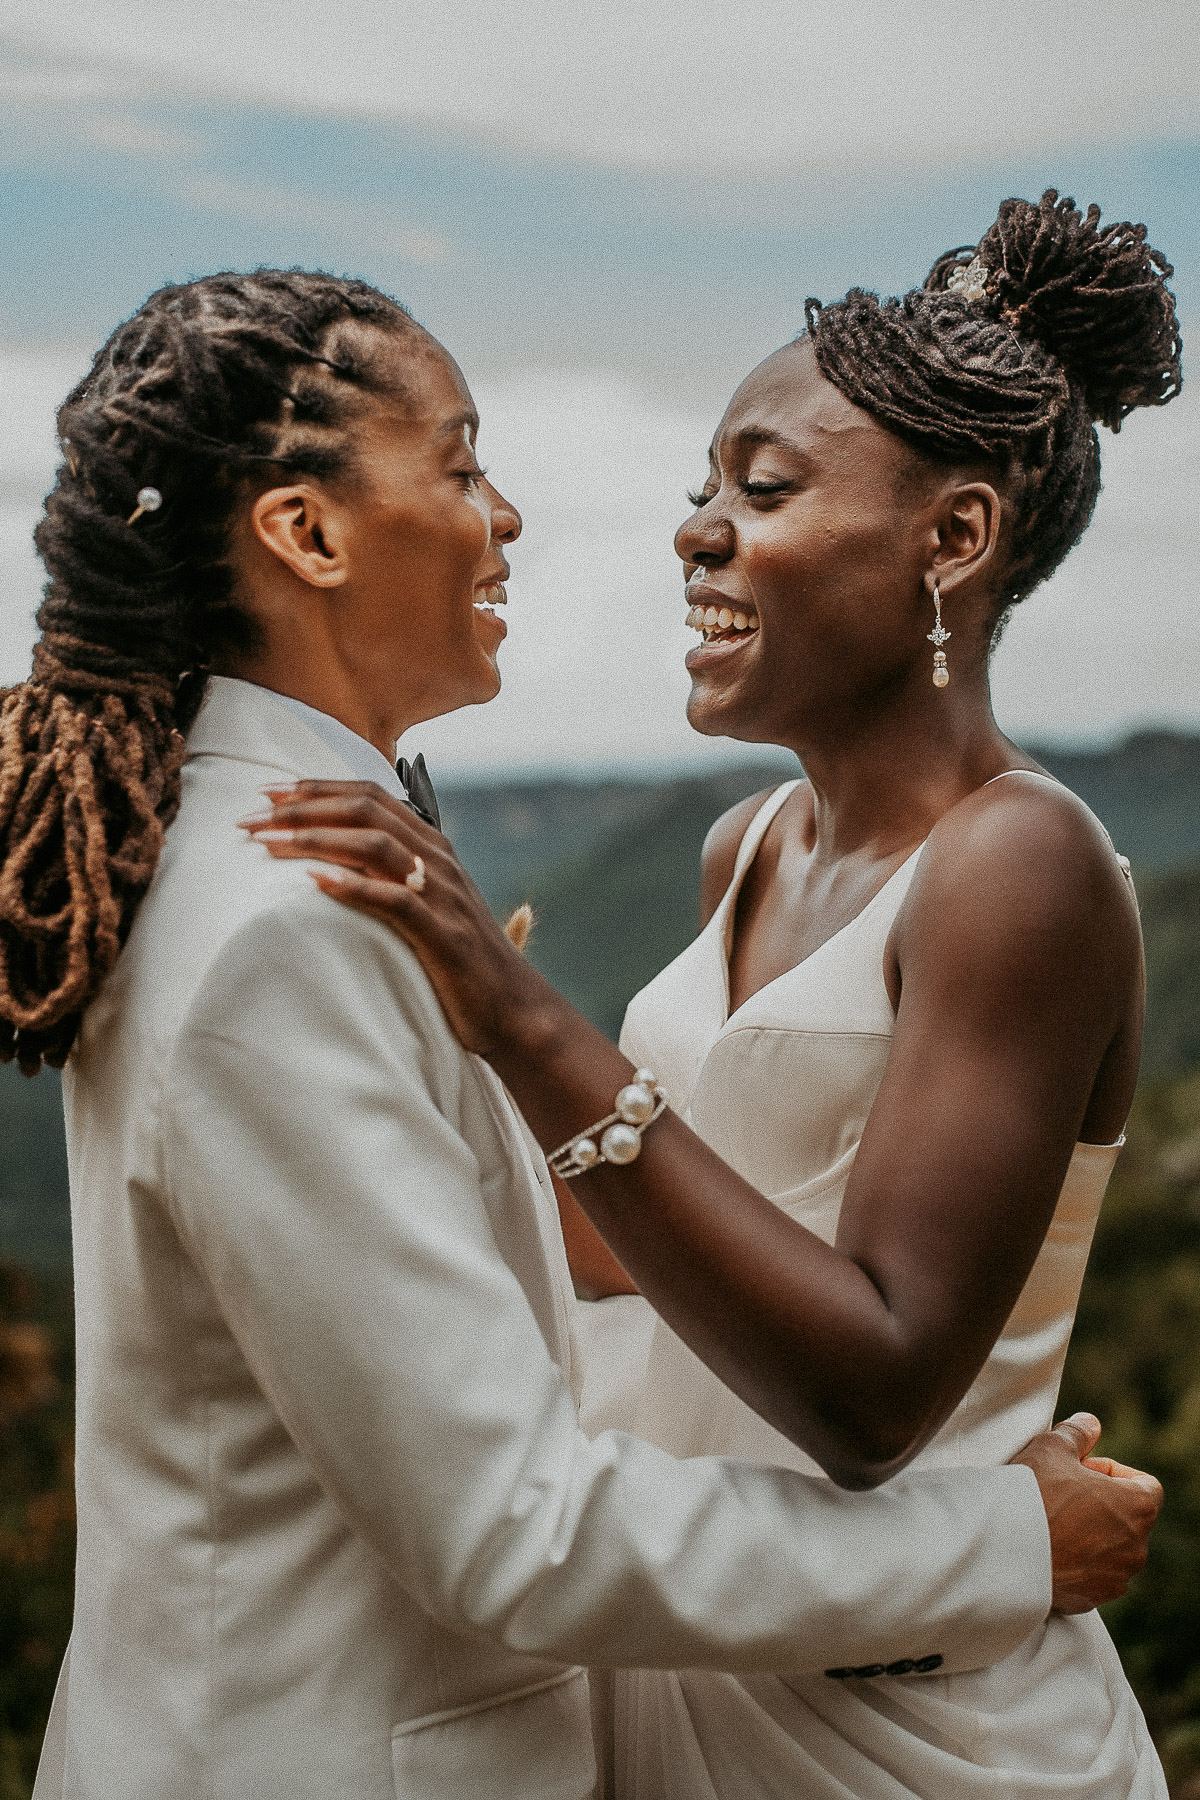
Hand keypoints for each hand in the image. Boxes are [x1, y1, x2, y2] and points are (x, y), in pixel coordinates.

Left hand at [239, 780, 554, 1055]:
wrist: (516, 1008)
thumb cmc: (465, 963)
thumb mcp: (432, 910)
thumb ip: (399, 880)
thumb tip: (343, 868)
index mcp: (434, 848)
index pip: (371, 797)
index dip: (318, 788)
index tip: (269, 793)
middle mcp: (438, 861)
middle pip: (366, 811)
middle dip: (303, 807)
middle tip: (252, 815)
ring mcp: (442, 895)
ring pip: (374, 846)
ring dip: (315, 839)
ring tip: (267, 844)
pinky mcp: (442, 934)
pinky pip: (393, 900)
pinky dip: (351, 886)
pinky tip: (313, 883)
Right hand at [1011, 1412, 1162, 1612]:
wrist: (1002, 1550)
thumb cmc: (1033, 1494)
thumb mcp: (1053, 1447)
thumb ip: (1078, 1432)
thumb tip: (1090, 1425)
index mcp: (1137, 1508)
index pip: (1145, 1485)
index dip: (1113, 1472)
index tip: (1081, 1470)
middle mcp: (1136, 1548)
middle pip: (1127, 1517)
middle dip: (1099, 1502)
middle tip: (1060, 1492)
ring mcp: (1115, 1578)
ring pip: (1109, 1547)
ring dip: (1089, 1533)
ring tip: (1050, 1521)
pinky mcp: (1092, 1600)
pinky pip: (1091, 1574)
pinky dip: (1075, 1561)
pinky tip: (1045, 1547)